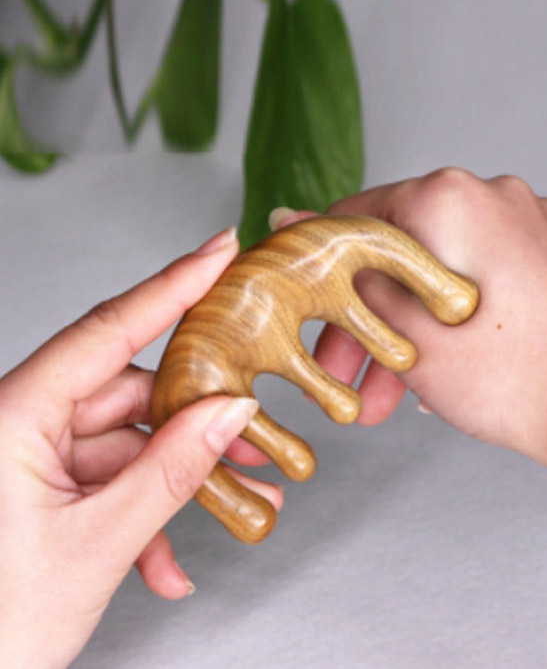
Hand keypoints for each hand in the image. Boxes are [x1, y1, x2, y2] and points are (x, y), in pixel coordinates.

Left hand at [0, 227, 282, 668]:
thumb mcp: (97, 546)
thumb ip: (172, 471)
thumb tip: (230, 414)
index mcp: (11, 417)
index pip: (107, 330)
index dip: (172, 285)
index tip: (218, 251)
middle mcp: (18, 423)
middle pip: (129, 394)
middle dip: (196, 422)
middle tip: (254, 435)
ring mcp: (31, 455)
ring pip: (127, 440)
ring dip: (178, 479)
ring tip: (234, 510)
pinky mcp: (43, 484)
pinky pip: (110, 477)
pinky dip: (145, 512)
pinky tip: (165, 562)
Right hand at [273, 168, 546, 666]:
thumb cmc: (512, 381)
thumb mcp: (407, 334)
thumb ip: (350, 273)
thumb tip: (295, 220)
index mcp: (454, 198)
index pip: (359, 219)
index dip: (328, 273)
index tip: (316, 311)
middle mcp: (502, 195)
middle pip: (410, 252)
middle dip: (377, 318)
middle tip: (355, 373)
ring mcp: (543, 223)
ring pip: (454, 269)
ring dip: (421, 325)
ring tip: (402, 391)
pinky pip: (499, 275)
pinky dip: (470, 312)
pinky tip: (457, 365)